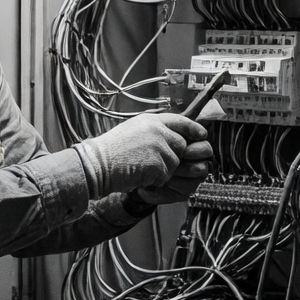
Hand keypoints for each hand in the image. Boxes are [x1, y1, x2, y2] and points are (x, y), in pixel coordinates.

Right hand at [81, 111, 211, 195]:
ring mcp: (158, 146)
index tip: (202, 135)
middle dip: (173, 157)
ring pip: (174, 163)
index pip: (181, 121)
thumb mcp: (134, 131)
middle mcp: (157, 130)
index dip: (193, 129)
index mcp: (151, 120)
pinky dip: (155, 179)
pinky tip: (139, 174)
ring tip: (141, 167)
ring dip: (161, 170)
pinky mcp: (157, 163)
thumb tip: (174, 137)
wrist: (97, 165)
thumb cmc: (111, 152)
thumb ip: (155, 131)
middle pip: (181, 145)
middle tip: (153, 161)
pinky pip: (165, 175)